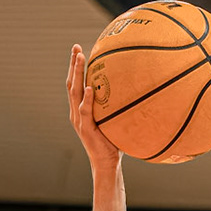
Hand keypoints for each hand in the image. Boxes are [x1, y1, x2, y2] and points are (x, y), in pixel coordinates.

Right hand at [67, 44, 121, 170]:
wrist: (107, 164)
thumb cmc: (113, 142)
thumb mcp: (115, 120)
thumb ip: (120, 105)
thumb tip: (139, 89)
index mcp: (80, 109)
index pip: (75, 83)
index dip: (75, 67)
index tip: (78, 50)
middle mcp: (76, 112)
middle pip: (71, 83)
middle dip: (72, 64)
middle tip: (76, 47)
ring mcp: (79, 120)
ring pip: (74, 92)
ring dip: (76, 74)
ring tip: (80, 58)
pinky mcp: (85, 128)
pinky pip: (85, 111)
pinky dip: (86, 99)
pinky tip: (90, 88)